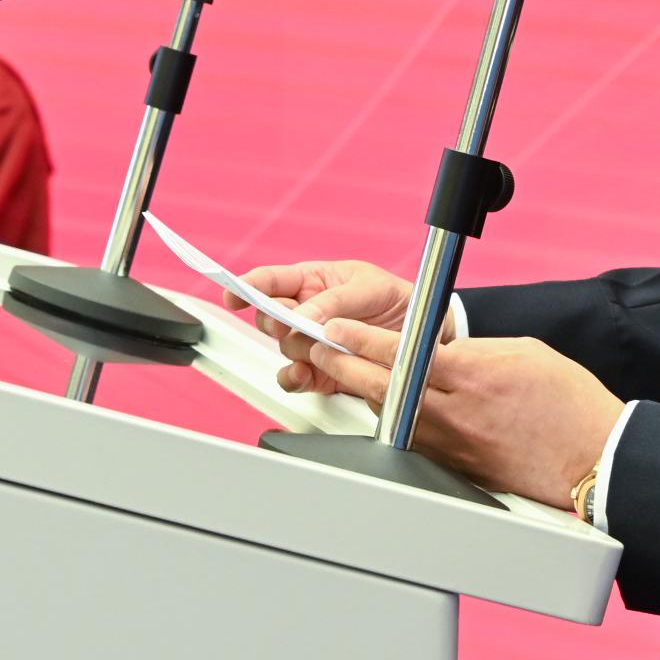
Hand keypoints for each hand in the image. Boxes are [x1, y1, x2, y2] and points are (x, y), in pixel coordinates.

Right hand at [235, 259, 415, 394]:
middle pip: (270, 316)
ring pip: (283, 348)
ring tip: (319, 348)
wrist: (426, 340)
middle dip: (275, 320)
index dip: (248, 285)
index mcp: (315, 282)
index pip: (272, 281)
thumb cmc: (398, 301)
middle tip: (289, 324)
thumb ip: (336, 300)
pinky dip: (295, 378)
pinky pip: (294, 378)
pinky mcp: (320, 373)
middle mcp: (307, 313)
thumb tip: (306, 316)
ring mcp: (312, 344)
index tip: (234, 292)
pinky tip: (305, 374)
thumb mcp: (372, 288)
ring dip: (295, 348)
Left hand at [283, 319, 622, 510]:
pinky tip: (386, 408)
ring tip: (344, 371)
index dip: (359, 341)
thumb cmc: (569, 404)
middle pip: (381, 388)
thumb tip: (438, 348)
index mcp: (472, 375)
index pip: (400, 355)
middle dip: (343, 365)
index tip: (335, 329)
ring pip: (390, 416)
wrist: (596, 457)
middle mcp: (456, 413)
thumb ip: (471, 350)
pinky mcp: (457, 469)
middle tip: (319, 348)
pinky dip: (394, 420)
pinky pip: (413, 440)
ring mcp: (453, 446)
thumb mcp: (522, 353)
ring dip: (364, 393)